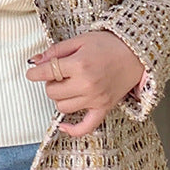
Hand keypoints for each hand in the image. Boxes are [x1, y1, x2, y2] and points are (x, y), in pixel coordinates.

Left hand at [25, 31, 144, 137]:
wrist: (136, 53)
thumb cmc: (109, 44)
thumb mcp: (80, 40)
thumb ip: (56, 51)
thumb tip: (36, 61)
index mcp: (79, 64)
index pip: (47, 72)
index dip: (35, 72)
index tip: (32, 72)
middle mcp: (86, 84)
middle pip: (52, 92)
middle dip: (50, 82)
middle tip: (58, 74)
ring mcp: (95, 98)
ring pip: (63, 107)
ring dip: (61, 97)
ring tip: (69, 86)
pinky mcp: (104, 108)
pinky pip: (85, 127)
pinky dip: (73, 129)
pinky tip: (64, 127)